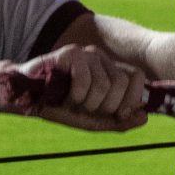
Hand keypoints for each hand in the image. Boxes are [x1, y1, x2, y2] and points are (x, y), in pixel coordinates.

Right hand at [3, 44, 149, 132]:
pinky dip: (75, 95)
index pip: (138, 78)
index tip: (117, 113)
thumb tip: (145, 116)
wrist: (29, 99)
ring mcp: (87, 54)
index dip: (131, 99)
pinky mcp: (71, 53)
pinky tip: (65, 95)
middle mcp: (102, 59)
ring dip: (87, 103)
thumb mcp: (93, 120)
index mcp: (111, 71)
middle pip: (122, 84)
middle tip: (86, 109)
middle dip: (105, 106)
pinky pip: (85, 79)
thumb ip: (120, 121)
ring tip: (72, 102)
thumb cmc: (61, 107)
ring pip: (105, 84)